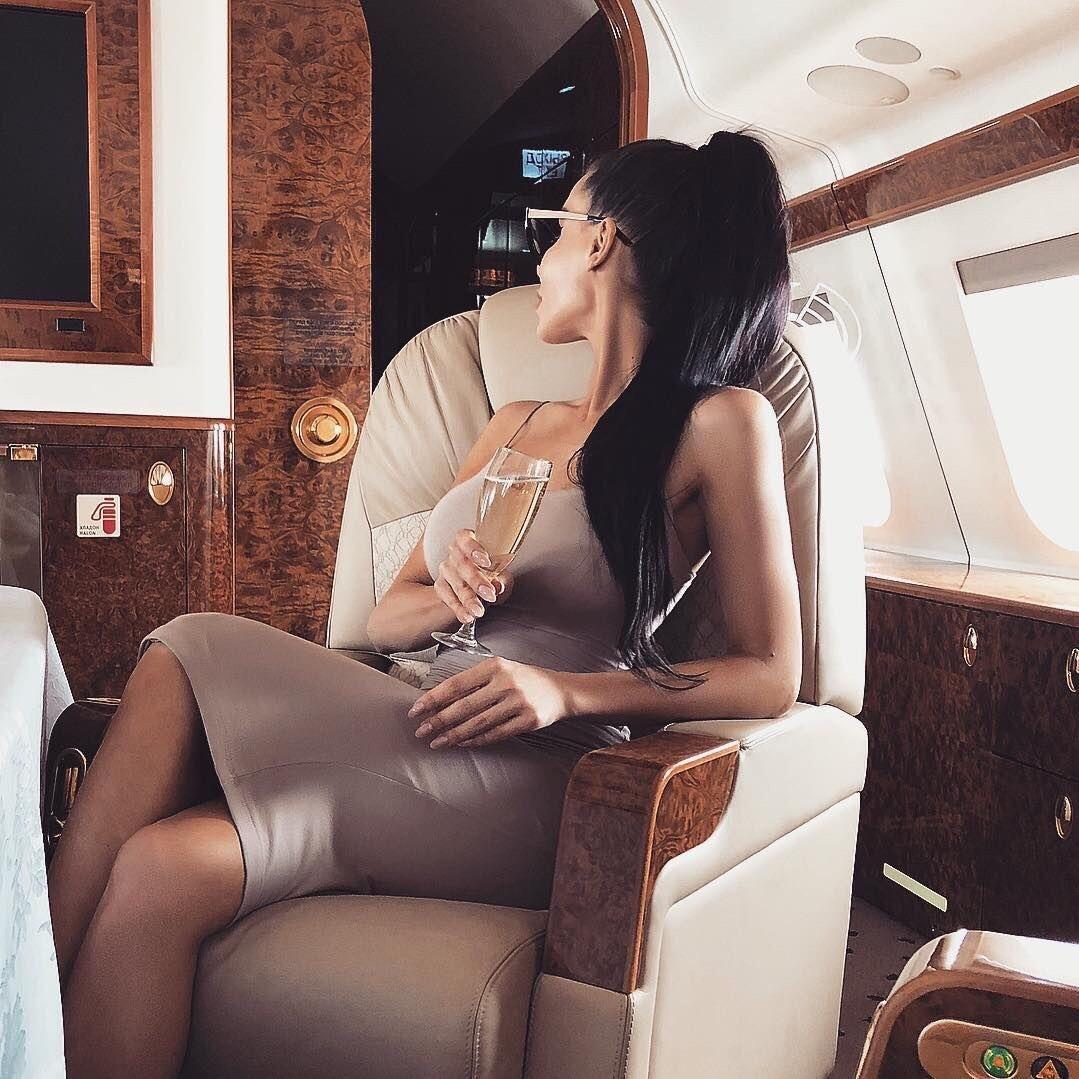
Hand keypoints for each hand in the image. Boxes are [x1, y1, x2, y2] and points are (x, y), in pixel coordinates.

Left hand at [408, 656, 567, 747]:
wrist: (562, 690)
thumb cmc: (525, 679)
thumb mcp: (502, 669)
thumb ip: (475, 680)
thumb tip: (440, 699)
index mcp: (495, 665)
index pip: (457, 684)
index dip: (434, 698)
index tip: (416, 710)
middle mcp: (507, 682)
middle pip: (464, 706)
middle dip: (439, 720)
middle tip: (420, 731)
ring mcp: (519, 702)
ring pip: (478, 723)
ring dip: (454, 735)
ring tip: (436, 742)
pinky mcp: (528, 721)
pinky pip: (496, 733)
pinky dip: (476, 740)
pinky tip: (462, 743)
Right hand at [434, 528, 514, 623]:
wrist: (477, 582)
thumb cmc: (491, 571)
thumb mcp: (501, 572)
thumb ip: (502, 578)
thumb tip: (498, 585)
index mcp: (468, 541)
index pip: (465, 539)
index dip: (474, 549)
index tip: (486, 562)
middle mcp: (454, 553)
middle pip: (462, 565)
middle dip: (476, 581)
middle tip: (489, 595)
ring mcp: (446, 570)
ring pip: (455, 583)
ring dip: (468, 598)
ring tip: (479, 611)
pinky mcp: (441, 586)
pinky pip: (447, 597)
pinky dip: (458, 608)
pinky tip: (467, 616)